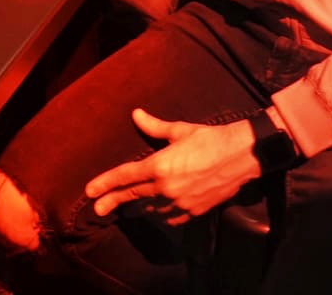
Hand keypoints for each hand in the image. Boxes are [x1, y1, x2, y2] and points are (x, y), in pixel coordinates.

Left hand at [84, 109, 259, 223]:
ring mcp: (180, 203)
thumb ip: (154, 127)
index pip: (125, 177)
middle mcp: (166, 188)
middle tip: (97, 209)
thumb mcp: (179, 130)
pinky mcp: (193, 211)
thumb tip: (136, 115)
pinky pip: (169, 217)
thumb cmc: (209, 139)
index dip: (105, 184)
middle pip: (133, 196)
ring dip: (138, 206)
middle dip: (113, 201)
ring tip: (127, 206)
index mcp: (160, 166)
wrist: (242, 157)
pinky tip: (156, 211)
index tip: (90, 192)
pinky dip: (160, 214)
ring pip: (150, 209)